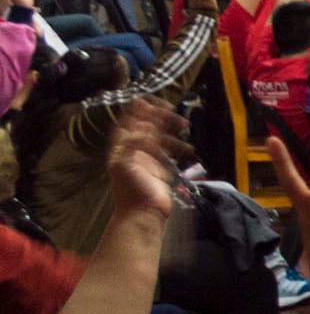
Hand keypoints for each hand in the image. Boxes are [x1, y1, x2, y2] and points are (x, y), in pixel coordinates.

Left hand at [106, 101, 187, 220]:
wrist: (142, 212)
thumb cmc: (130, 189)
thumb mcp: (125, 164)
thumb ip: (133, 143)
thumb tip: (145, 126)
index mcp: (120, 147)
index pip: (127, 122)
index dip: (135, 111)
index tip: (149, 101)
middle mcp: (132, 149)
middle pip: (144, 126)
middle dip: (157, 117)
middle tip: (171, 110)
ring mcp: (146, 157)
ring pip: (158, 136)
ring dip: (170, 129)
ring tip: (184, 124)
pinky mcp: (158, 166)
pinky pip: (167, 149)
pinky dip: (176, 144)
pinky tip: (186, 145)